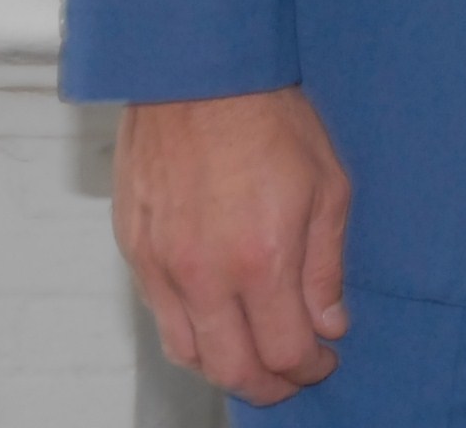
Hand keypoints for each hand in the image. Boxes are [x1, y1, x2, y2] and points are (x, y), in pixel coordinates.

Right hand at [113, 88, 352, 404]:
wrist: (200, 79)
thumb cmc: (272, 121)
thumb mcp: (330, 188)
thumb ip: (326, 266)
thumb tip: (330, 324)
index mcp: (263, 260)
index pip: (286, 350)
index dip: (310, 368)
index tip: (326, 361)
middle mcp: (206, 275)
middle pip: (233, 368)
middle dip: (269, 385)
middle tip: (294, 379)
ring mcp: (164, 267)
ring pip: (189, 353)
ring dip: (226, 367)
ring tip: (257, 359)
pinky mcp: (136, 253)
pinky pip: (160, 318)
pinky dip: (191, 337)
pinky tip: (217, 326)